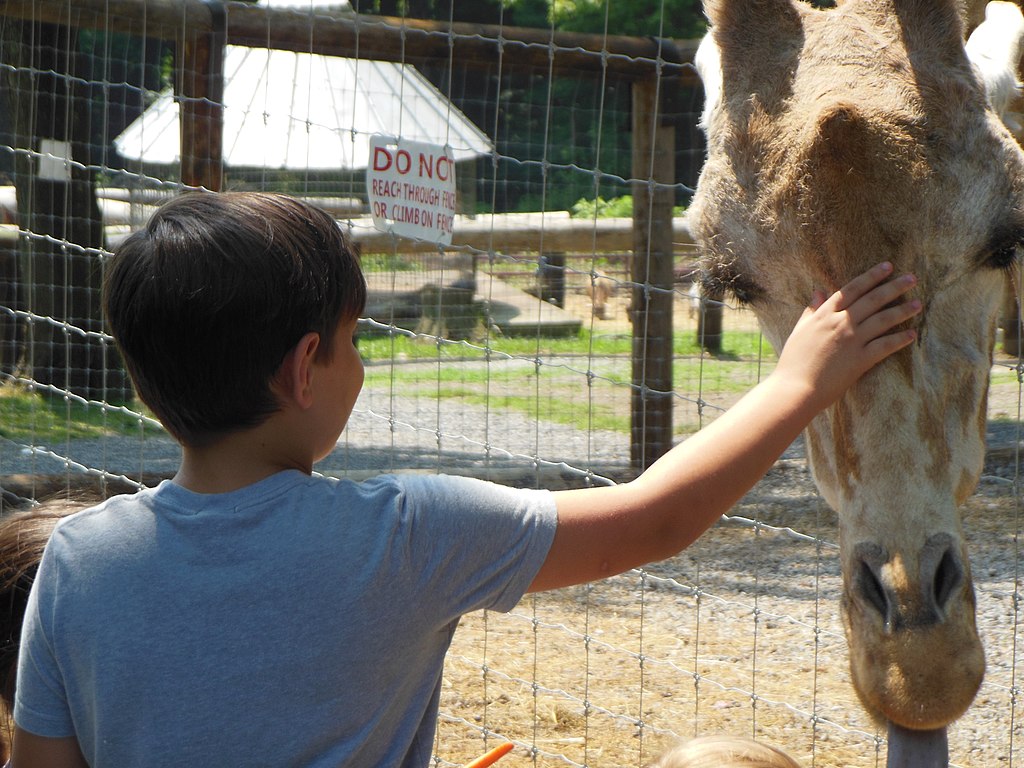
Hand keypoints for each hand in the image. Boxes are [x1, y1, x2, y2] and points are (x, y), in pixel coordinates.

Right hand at [774, 261, 920, 408]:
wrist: (794, 388)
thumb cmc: (793, 361)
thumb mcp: (799, 330)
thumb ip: (811, 310)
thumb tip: (819, 292)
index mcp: (824, 315)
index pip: (852, 289)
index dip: (871, 276)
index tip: (887, 267)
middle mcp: (840, 323)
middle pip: (872, 299)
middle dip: (894, 287)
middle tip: (912, 278)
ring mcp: (851, 340)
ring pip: (882, 319)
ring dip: (903, 310)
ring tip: (918, 304)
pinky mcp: (860, 359)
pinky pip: (885, 345)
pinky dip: (900, 339)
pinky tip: (912, 334)